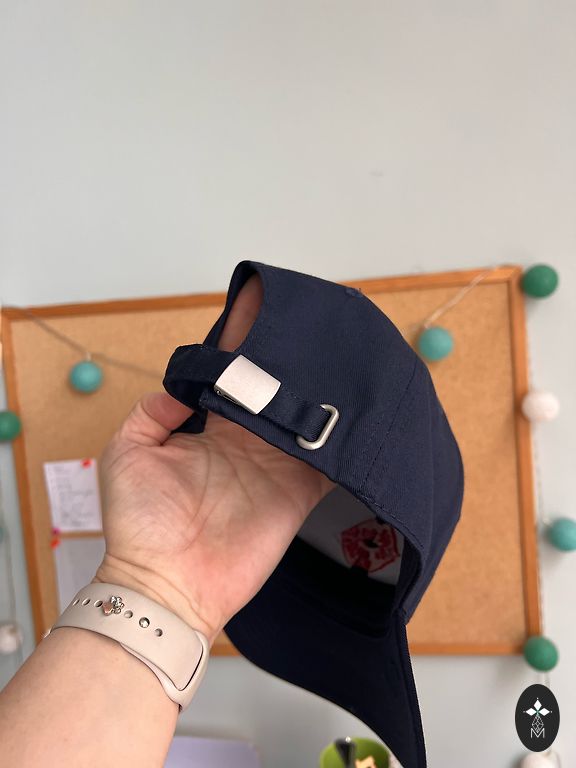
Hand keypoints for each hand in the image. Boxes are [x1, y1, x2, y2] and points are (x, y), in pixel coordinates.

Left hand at [94, 274, 335, 643]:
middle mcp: (247, 444)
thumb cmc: (139, 523)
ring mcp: (276, 468)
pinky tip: (357, 413)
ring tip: (339, 358)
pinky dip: (344, 444)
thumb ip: (151, 411)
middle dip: (291, 364)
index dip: (244, 350)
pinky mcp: (299, 494)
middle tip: (311, 328)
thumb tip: (181, 383)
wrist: (166, 585)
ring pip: (305, 421)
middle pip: (275, 395)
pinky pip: (329, 464)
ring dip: (320, 396)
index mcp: (210, 430)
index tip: (261, 312)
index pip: (233, 381)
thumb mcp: (126, 452)